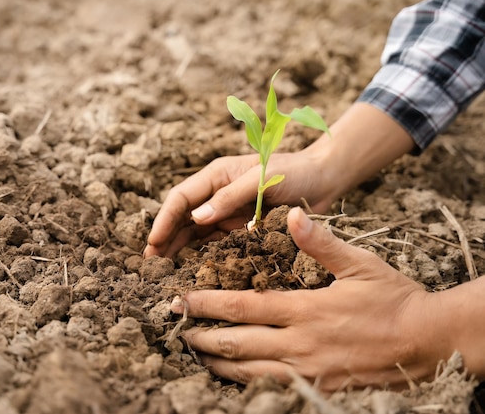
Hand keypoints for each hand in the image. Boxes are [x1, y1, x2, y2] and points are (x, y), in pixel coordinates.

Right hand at [144, 146, 335, 257]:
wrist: (323, 179)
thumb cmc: (293, 171)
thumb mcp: (260, 180)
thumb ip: (229, 198)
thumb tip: (197, 219)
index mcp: (216, 176)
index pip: (181, 199)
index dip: (164, 221)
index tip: (153, 243)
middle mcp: (216, 194)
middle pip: (182, 218)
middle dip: (165, 239)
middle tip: (151, 266)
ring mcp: (228, 212)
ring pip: (195, 233)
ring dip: (179, 250)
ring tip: (165, 272)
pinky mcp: (240, 227)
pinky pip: (215, 243)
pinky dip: (201, 255)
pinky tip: (193, 271)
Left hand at [171, 207, 451, 389]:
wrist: (427, 342)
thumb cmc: (393, 299)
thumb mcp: (360, 264)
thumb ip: (321, 243)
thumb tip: (291, 215)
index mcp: (305, 309)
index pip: (243, 306)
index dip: (207, 303)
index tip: (182, 299)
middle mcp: (300, 343)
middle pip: (237, 342)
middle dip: (201, 335)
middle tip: (177, 327)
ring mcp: (307, 370)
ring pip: (248, 371)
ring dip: (216, 361)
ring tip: (195, 351)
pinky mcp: (317, 387)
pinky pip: (270, 388)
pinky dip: (244, 381)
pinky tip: (231, 374)